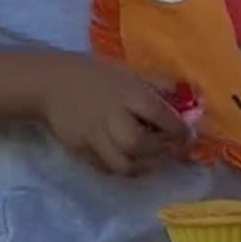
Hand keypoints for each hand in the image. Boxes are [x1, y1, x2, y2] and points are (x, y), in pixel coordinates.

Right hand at [38, 55, 188, 175]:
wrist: (50, 83)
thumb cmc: (96, 76)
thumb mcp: (128, 75)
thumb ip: (158, 90)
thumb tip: (190, 106)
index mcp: (127, 93)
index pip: (160, 115)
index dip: (180, 131)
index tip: (187, 137)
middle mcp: (110, 115)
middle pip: (138, 144)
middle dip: (156, 151)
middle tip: (162, 148)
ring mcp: (92, 134)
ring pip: (121, 164)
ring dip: (139, 166)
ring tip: (143, 158)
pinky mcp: (78, 148)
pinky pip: (103, 167)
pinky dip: (117, 167)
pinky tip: (120, 156)